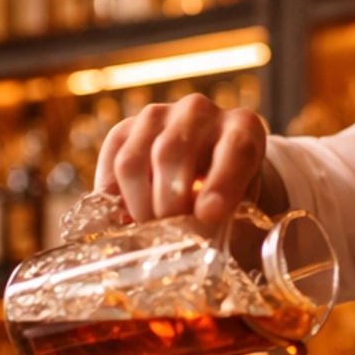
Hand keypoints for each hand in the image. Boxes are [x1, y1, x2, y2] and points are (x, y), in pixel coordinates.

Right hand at [95, 93, 270, 228]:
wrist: (206, 168)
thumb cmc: (232, 194)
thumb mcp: (244, 208)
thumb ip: (233, 222)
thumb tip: (202, 243)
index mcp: (243, 127)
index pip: (235, 148)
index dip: (221, 182)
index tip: (209, 214)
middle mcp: (200, 112)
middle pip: (172, 153)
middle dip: (168, 203)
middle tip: (170, 235)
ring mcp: (158, 114)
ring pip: (132, 161)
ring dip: (138, 204)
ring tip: (150, 229)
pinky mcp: (125, 127)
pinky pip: (110, 163)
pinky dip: (114, 198)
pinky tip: (127, 218)